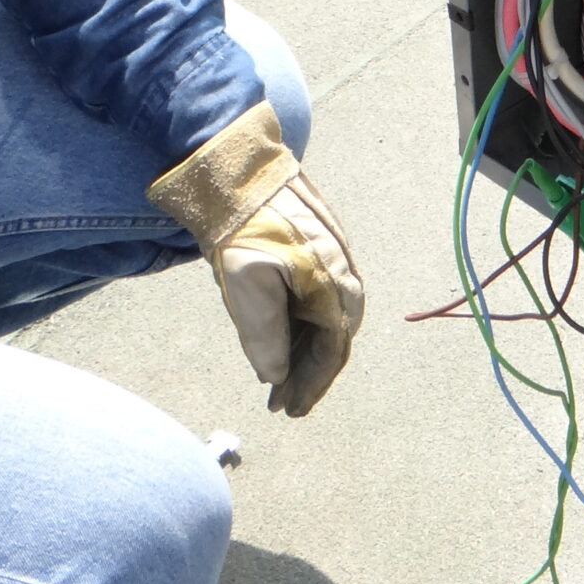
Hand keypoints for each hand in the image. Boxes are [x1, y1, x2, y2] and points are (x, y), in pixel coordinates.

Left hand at [146, 102, 363, 416]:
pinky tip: (283, 337)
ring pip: (327, 321)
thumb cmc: (243, 229)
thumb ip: (264, 337)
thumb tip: (276, 374)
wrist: (239, 173)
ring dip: (305, 353)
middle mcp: (343, 276)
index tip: (289, 410)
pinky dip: (304, 326)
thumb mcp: (248, 289)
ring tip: (279, 378)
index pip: (329, 352)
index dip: (309, 386)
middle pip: (333, 340)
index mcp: (332, 287)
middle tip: (283, 402)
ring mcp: (335, 261)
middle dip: (309, 375)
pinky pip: (321, 300)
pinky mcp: (321, 250)